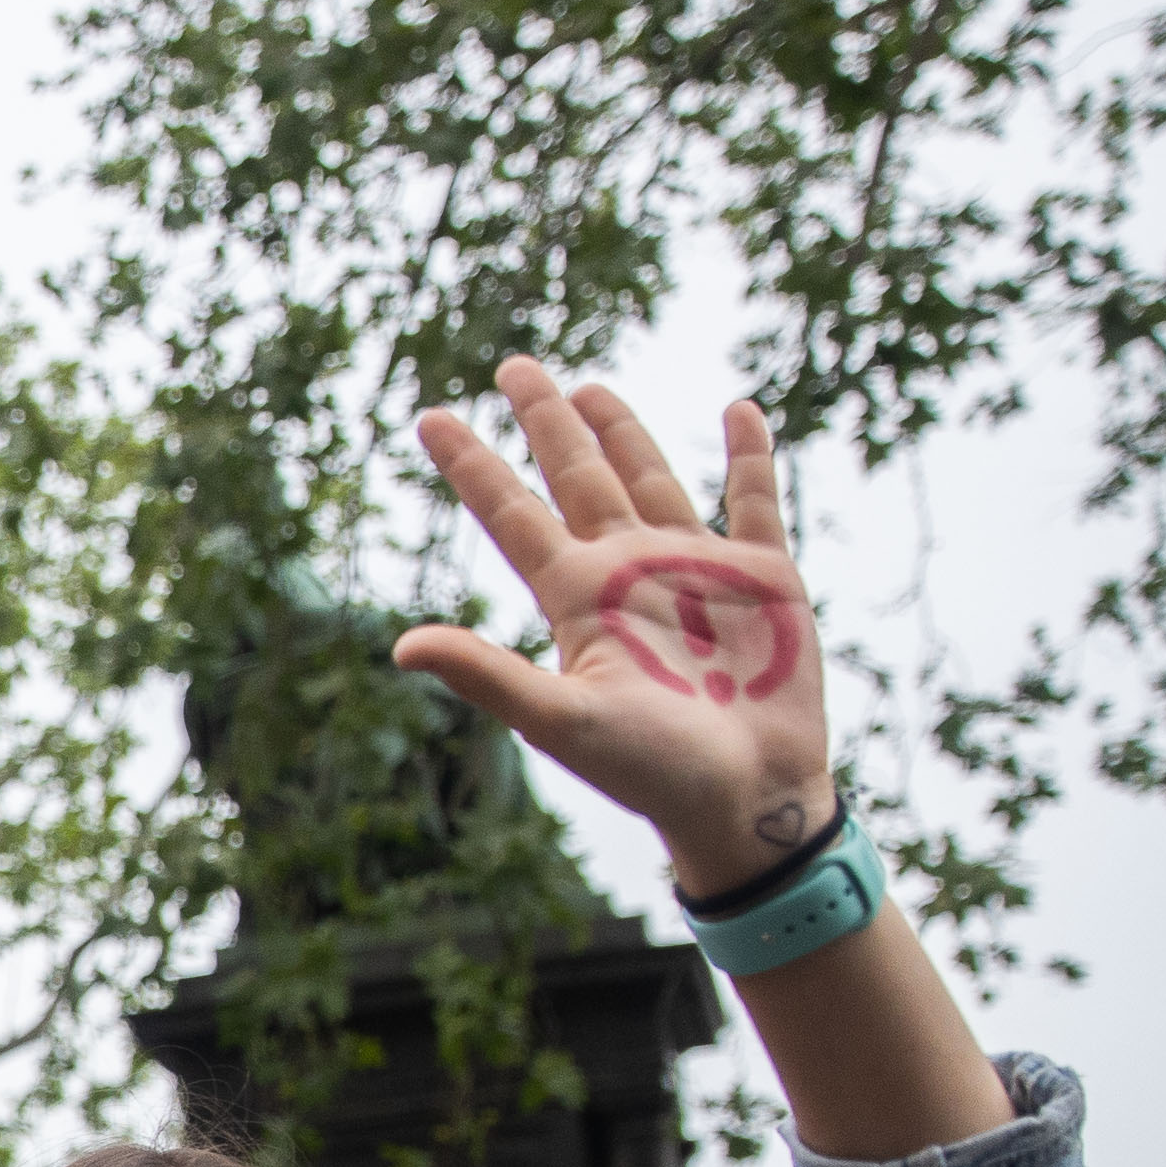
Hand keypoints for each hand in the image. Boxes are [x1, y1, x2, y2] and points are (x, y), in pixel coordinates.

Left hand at [393, 365, 837, 899]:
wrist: (747, 799)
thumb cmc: (652, 771)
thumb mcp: (563, 719)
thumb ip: (488, 677)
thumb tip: (400, 648)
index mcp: (578, 598)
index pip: (512, 514)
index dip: (473, 465)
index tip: (430, 417)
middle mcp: (630, 572)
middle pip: (576, 478)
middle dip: (546, 423)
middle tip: (513, 366)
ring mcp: (697, 568)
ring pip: (650, 478)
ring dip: (623, 431)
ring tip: (588, 389)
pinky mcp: (765, 576)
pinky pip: (754, 501)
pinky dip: (749, 458)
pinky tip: (739, 412)